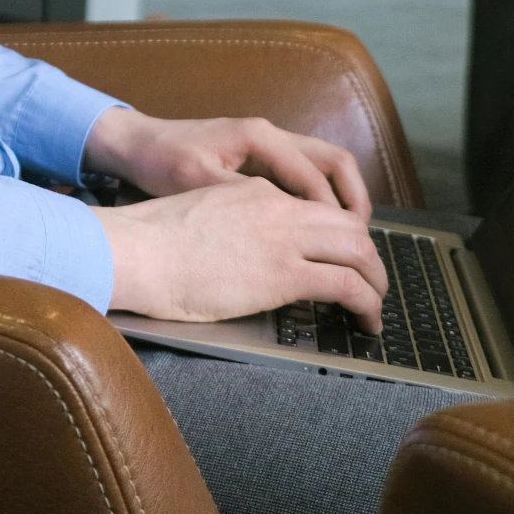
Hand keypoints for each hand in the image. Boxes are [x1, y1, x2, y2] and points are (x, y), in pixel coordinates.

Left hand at [83, 107, 372, 215]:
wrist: (136, 144)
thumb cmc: (162, 161)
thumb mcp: (197, 182)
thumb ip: (241, 198)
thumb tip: (283, 222)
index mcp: (259, 137)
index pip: (314, 175)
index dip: (332, 214)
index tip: (345, 248)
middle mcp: (272, 135)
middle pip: (334, 163)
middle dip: (354, 202)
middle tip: (362, 243)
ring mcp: (269, 145)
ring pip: (325, 168)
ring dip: (342, 201)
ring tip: (350, 241)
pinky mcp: (262, 160)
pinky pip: (306, 177)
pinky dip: (321, 201)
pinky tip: (318, 232)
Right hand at [94, 178, 386, 329]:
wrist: (136, 250)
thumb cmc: (152, 242)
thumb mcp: (201, 215)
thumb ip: (231, 223)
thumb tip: (241, 252)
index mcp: (257, 192)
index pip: (317, 208)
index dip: (340, 236)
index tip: (343, 259)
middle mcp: (279, 208)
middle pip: (349, 225)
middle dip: (368, 256)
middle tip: (371, 284)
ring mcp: (284, 239)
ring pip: (359, 252)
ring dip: (376, 281)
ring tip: (376, 307)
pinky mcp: (284, 274)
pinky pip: (347, 286)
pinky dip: (368, 304)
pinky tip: (367, 322)